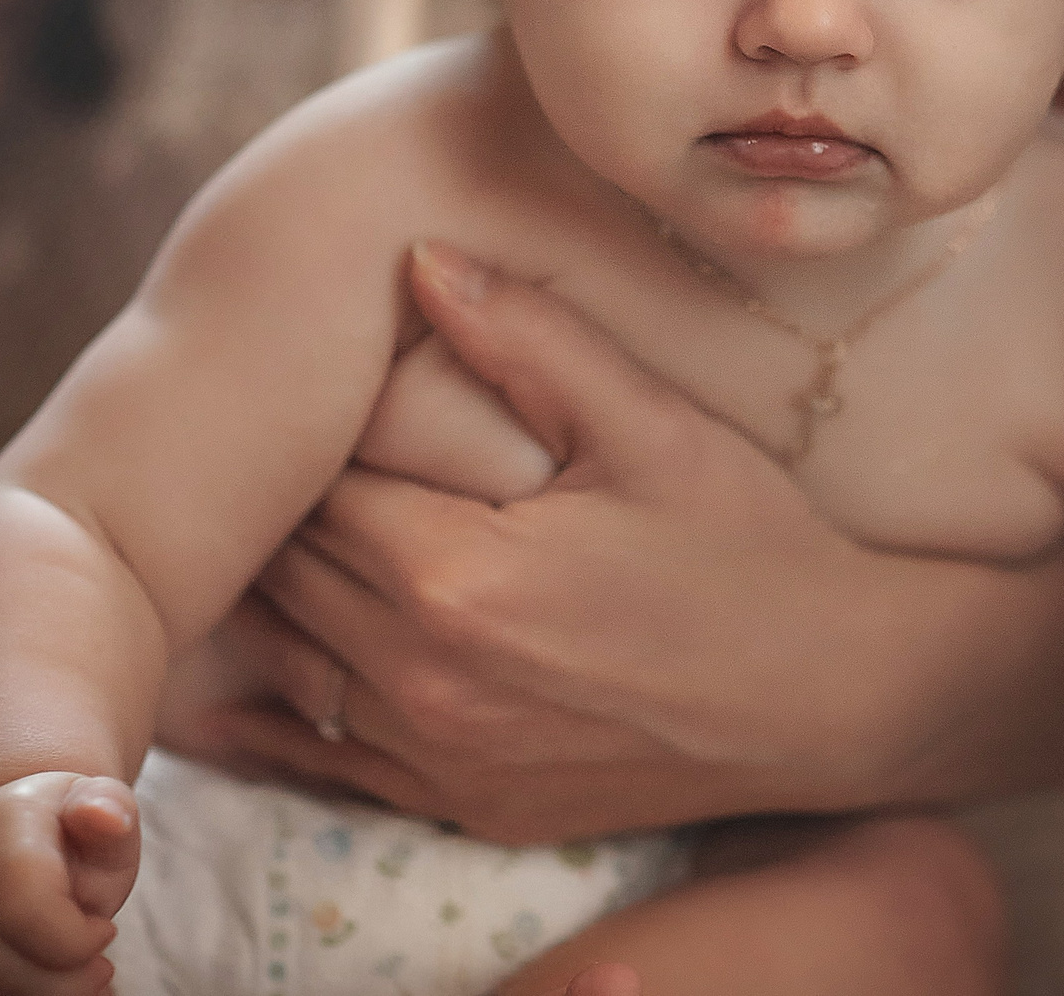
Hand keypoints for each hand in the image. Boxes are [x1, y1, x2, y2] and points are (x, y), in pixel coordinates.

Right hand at [0, 773, 136, 995]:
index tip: (105, 932)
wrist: (7, 844)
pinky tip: (39, 985)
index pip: (24, 909)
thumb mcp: (105, 815)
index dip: (74, 940)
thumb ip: (112, 812)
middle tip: (98, 970)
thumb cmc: (70, 838)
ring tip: (73, 977)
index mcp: (0, 823)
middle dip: (65, 984)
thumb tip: (101, 814)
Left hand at [196, 242, 905, 842]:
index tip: (313, 396)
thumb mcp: (652, 424)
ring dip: (269, 608)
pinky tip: (228, 702)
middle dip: (278, 515)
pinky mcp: (467, 806)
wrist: (836, 697)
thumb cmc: (750, 548)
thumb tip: (420, 258)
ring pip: (291, 669)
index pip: (320, 488)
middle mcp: (427, 679)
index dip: (311, 439)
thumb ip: (528, 338)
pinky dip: (272, 727)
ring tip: (253, 546)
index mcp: (456, 573)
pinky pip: (329, 767)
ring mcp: (443, 757)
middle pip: (289, 577)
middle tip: (274, 460)